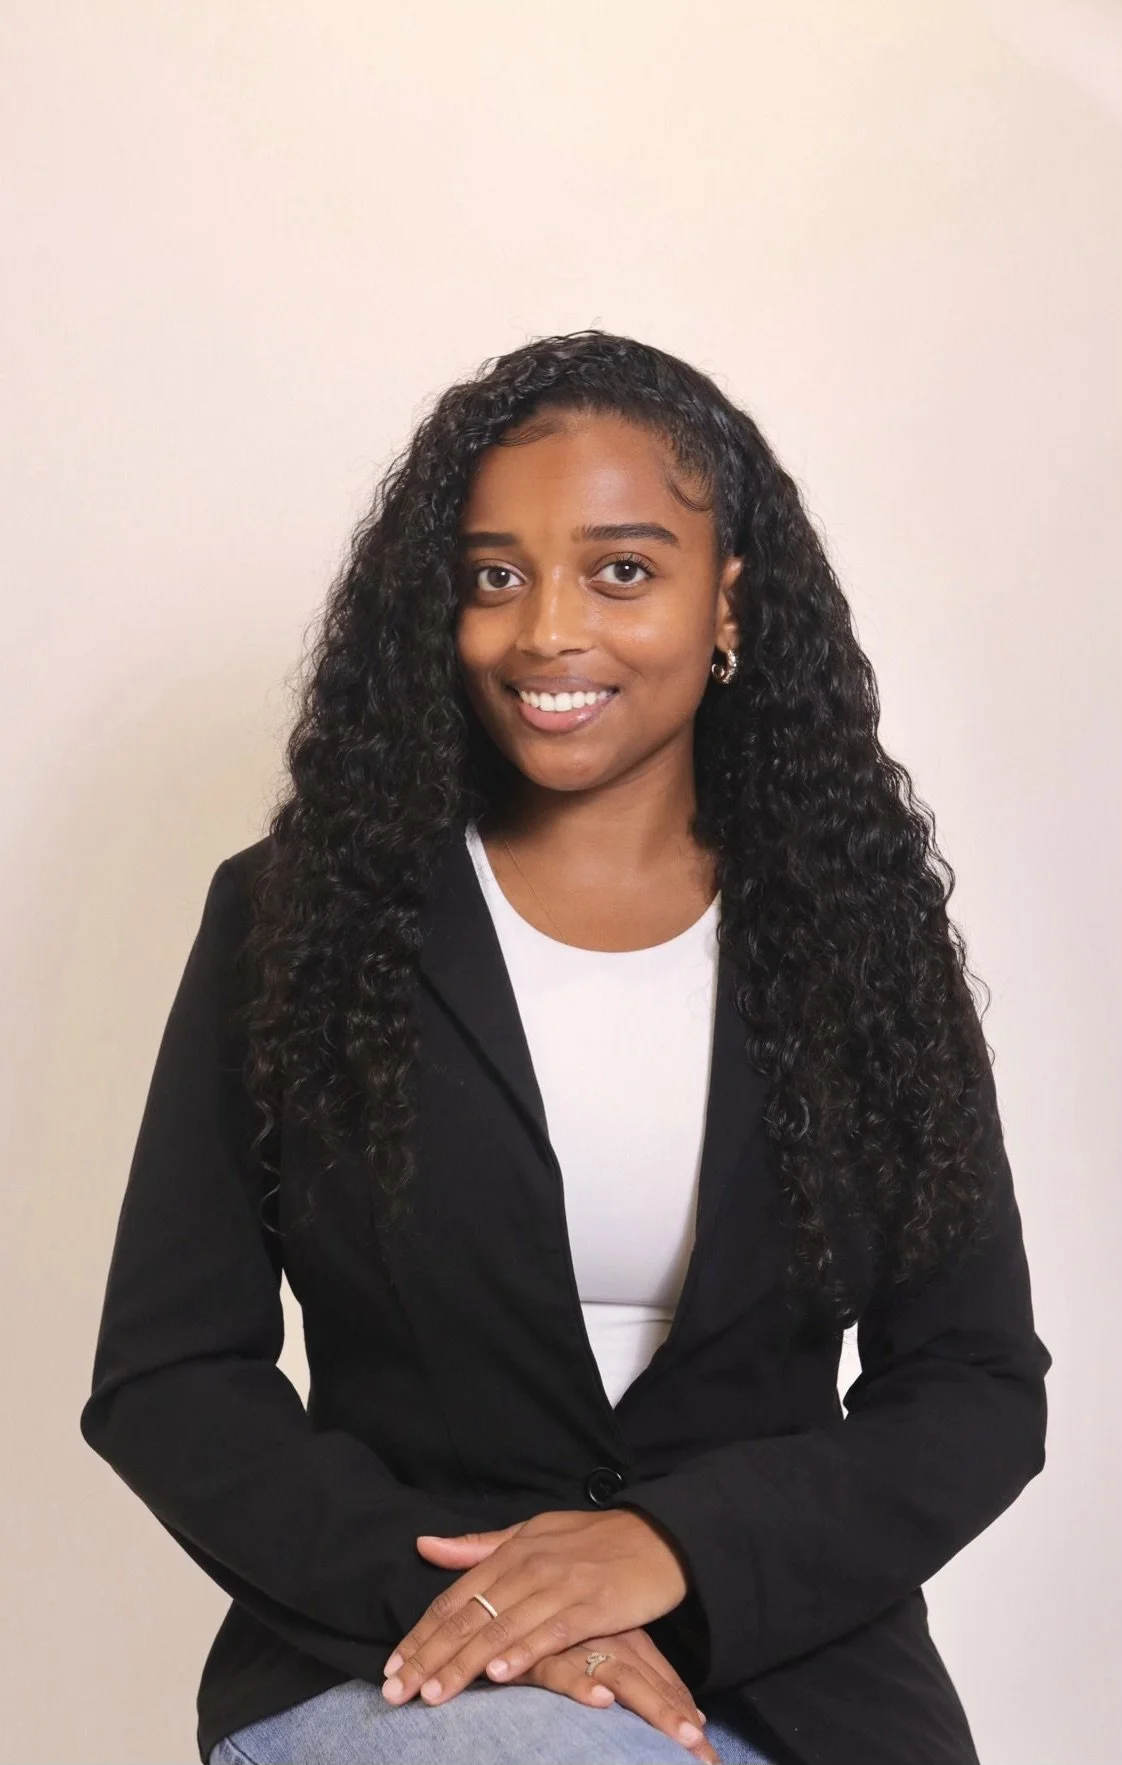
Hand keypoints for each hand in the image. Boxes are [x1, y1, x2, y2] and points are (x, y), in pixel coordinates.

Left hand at [381, 1508, 689, 1706]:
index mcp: (510, 1552)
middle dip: (429, 1657)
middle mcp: (528, 1567)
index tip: (392, 1666)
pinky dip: (524, 1653)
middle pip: (469, 1618)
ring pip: (502, 1629)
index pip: (454, 1598)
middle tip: (396, 1691)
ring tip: (433, 1694)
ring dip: (464, 1664)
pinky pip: (552, 1633)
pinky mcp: (593, 1605)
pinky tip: (500, 1675)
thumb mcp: (532, 1535)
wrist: (657, 1537)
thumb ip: (479, 1547)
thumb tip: (425, 1545)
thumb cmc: (591, 1540)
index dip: (421, 1633)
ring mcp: (560, 1585)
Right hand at [512, 1625, 719, 1763]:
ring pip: (622, 1680)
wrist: (510, 1604)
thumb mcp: (605, 1651)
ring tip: (682, 1738)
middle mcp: (609, 1640)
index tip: (708, 1750)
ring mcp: (577, 1646)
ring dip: (653, 1709)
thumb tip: (696, 1719)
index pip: (664, 1679)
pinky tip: (602, 1701)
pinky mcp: (539, 1655)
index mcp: (626, 1638)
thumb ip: (646, 1679)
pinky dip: (582, 1685)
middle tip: (705, 1757)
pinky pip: (564, 1672)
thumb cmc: (559, 1634)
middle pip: (652, 1684)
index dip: (687, 1712)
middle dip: (680, 1721)